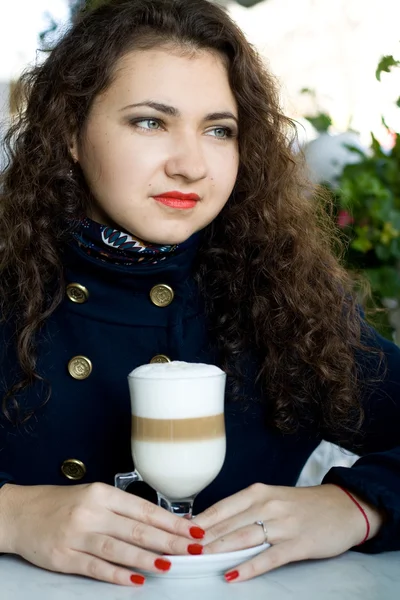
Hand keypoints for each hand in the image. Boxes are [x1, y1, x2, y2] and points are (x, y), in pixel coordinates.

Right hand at [1, 482, 204, 585]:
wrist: (23, 513)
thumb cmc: (64, 504)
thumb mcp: (94, 496)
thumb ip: (123, 509)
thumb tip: (161, 522)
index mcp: (103, 494)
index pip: (144, 509)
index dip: (171, 521)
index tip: (193, 530)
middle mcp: (92, 512)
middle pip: (136, 528)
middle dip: (168, 540)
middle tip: (192, 548)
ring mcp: (77, 535)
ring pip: (119, 548)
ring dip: (147, 558)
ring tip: (169, 565)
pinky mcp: (65, 557)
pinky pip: (96, 567)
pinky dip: (117, 575)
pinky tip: (136, 580)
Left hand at [193, 483, 382, 582]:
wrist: (342, 507)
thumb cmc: (302, 505)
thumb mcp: (272, 499)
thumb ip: (245, 510)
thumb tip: (212, 524)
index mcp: (258, 492)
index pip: (220, 508)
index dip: (198, 523)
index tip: (178, 535)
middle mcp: (268, 505)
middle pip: (227, 525)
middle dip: (202, 540)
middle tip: (180, 552)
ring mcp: (283, 524)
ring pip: (243, 538)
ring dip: (218, 550)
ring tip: (198, 561)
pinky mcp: (298, 544)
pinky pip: (268, 557)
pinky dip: (249, 566)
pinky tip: (233, 575)